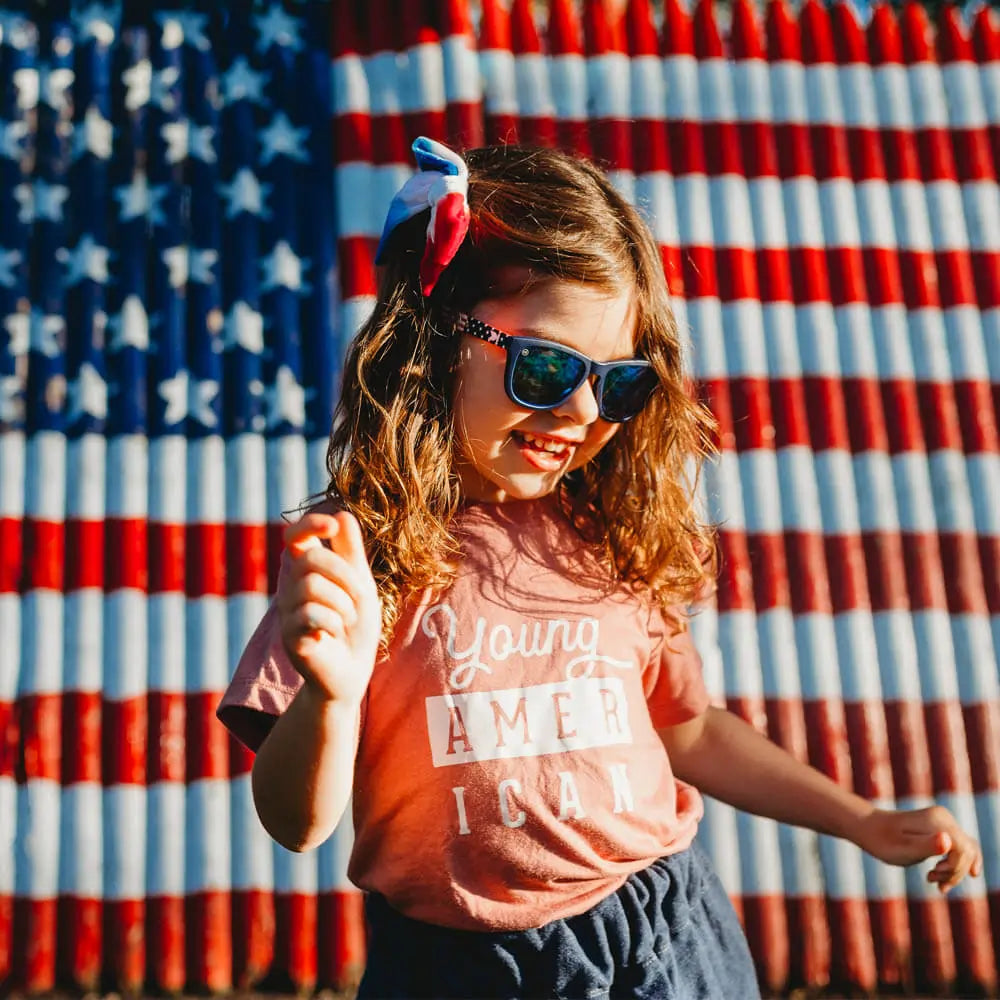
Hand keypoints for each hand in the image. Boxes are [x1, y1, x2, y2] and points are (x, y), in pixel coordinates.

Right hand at [277, 511, 381, 705]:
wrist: (352, 672)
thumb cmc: (355, 627)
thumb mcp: (359, 583)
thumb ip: (350, 552)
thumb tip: (342, 514)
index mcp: (307, 573)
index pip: (295, 536)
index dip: (309, 524)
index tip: (332, 526)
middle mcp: (290, 589)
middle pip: (312, 559)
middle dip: (345, 575)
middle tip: (358, 600)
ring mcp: (287, 614)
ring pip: (311, 586)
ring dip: (343, 603)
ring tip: (347, 621)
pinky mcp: (289, 638)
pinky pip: (310, 615)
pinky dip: (333, 623)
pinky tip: (333, 635)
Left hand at [856, 805, 982, 891]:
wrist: (869, 828)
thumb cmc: (884, 841)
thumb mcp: (904, 849)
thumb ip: (927, 845)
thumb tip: (947, 840)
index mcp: (939, 821)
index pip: (964, 850)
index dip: (954, 868)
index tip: (932, 875)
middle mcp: (945, 818)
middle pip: (968, 852)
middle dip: (955, 872)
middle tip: (931, 879)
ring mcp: (944, 822)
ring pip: (966, 852)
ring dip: (954, 871)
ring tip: (932, 879)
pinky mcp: (942, 829)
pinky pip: (960, 849)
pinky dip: (955, 865)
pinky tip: (943, 877)